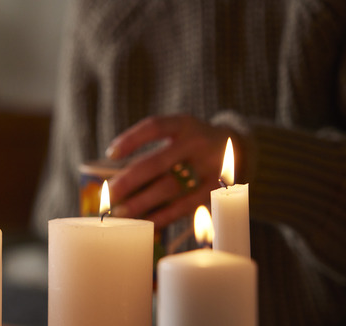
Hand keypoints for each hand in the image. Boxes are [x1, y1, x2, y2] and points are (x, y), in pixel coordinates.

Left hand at [105, 114, 230, 227]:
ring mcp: (208, 167)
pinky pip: (184, 206)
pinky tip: (145, 221)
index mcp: (183, 124)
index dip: (131, 139)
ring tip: (120, 212)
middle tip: (109, 194)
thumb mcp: (178, 133)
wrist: (236, 147)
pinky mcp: (213, 190)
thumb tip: (116, 180)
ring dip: (141, 201)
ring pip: (170, 187)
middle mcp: (197, 144)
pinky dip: (162, 215)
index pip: (155, 127)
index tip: (110, 154)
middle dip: (130, 180)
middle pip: (158, 163)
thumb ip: (154, 150)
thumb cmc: (191, 144)